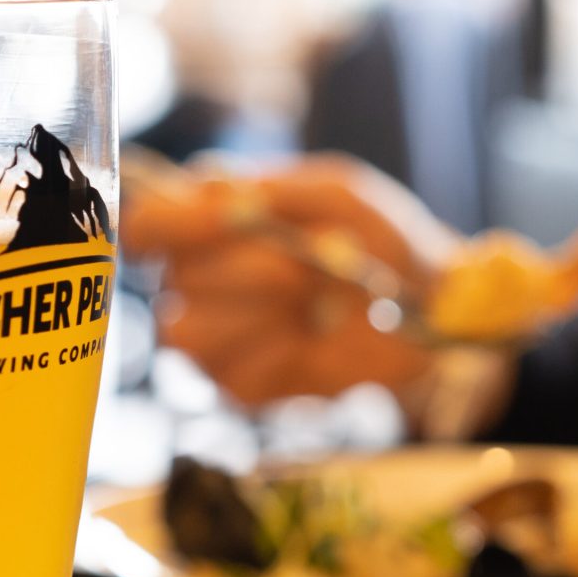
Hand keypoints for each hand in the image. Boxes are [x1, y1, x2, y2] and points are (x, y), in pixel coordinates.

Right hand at [123, 156, 453, 406]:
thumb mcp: (337, 193)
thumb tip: (217, 195)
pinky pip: (231, 377)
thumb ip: (274, 190)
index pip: (148, 224)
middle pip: (178, 278)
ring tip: (316, 303)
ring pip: (189, 332)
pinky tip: (313, 342)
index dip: (171, 223)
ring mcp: (215, 338)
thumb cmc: (380, 239)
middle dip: (252, 268)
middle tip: (311, 266)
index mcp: (209, 221)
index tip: (226, 218)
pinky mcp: (240, 386)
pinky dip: (280, 356)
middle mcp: (198, 280)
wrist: (430, 308)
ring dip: (261, 314)